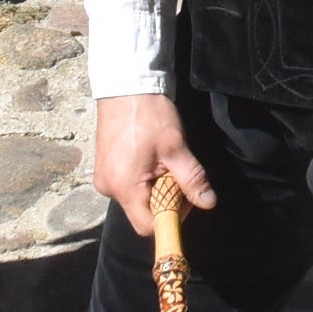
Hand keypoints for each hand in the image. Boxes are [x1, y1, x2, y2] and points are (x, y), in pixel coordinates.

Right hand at [94, 92, 216, 236]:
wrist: (126, 85)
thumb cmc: (150, 114)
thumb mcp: (176, 148)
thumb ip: (192, 179)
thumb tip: (208, 203)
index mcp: (124, 187)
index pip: (149, 226)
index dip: (172, 218)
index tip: (186, 198)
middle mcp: (108, 188)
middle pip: (143, 212)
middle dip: (165, 199)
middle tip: (176, 171)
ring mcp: (104, 178)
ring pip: (137, 198)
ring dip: (155, 187)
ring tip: (163, 159)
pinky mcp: (104, 168)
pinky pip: (128, 185)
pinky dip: (144, 178)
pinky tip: (151, 157)